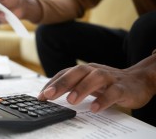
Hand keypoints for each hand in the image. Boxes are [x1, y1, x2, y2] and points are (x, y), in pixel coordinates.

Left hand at [38, 57, 155, 112]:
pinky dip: (103, 99)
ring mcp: (109, 78)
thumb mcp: (87, 82)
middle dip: (62, 83)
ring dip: (82, 88)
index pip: (65, 73)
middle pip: (77, 72)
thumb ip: (72, 86)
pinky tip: (94, 108)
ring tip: (71, 101)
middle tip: (48, 95)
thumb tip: (50, 94)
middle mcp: (95, 70)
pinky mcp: (122, 87)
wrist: (137, 80)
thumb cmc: (107, 82)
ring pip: (95, 78)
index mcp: (85, 70)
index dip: (52, 83)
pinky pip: (113, 92)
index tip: (40, 96)